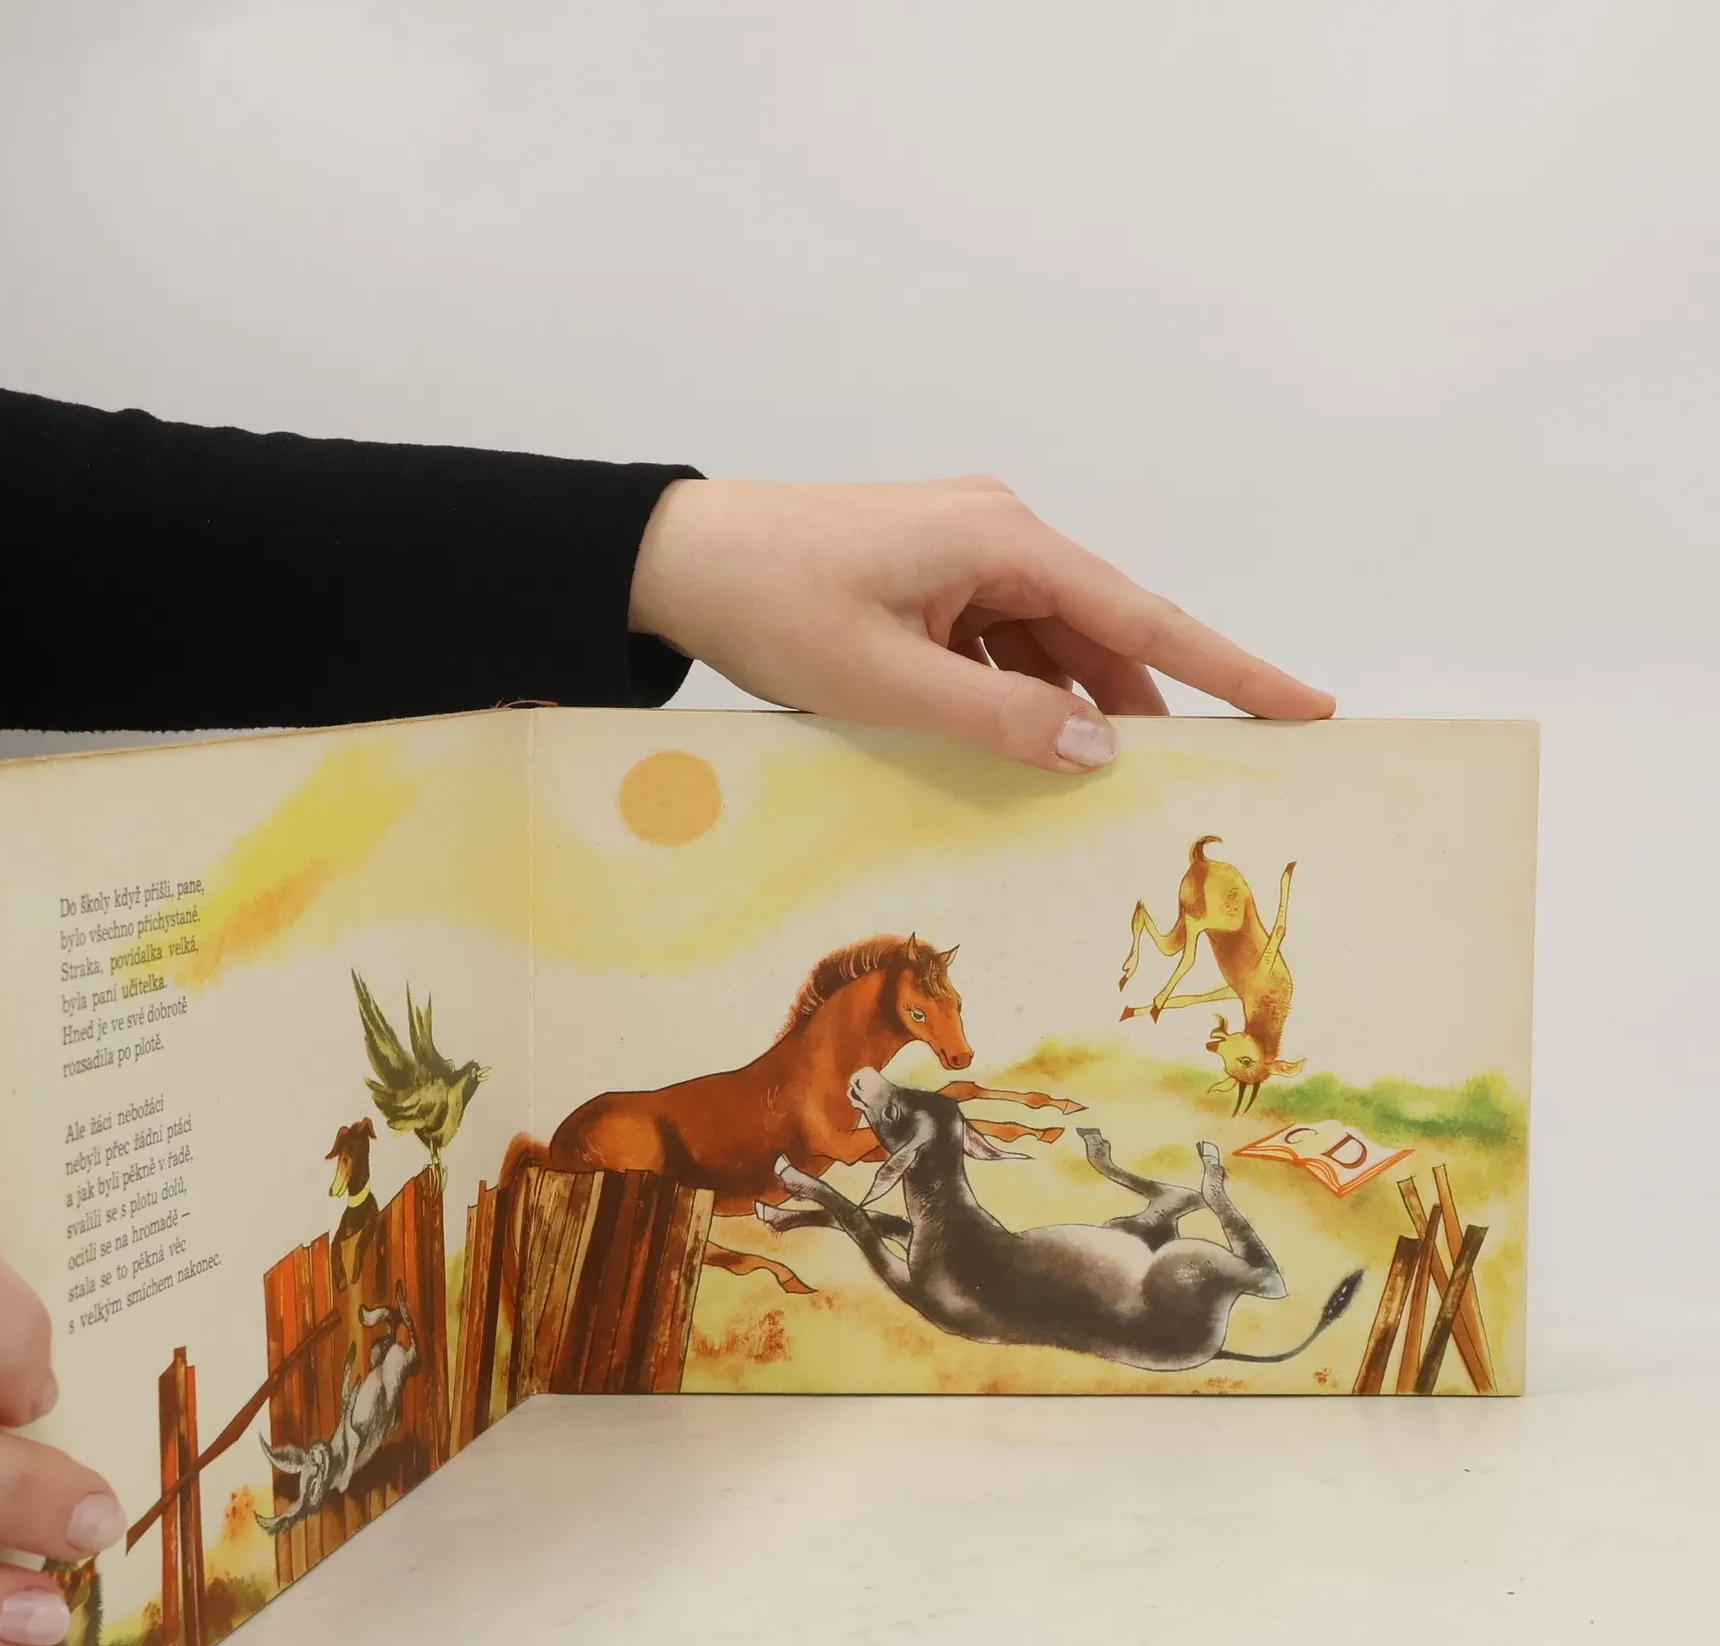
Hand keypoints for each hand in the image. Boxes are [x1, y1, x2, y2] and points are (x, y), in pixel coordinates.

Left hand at [628, 477, 1332, 770]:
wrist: (672, 555)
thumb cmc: (770, 602)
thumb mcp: (885, 679)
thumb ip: (998, 717)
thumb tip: (1099, 749)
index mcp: (1001, 539)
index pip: (1141, 617)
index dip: (1228, 667)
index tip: (1304, 704)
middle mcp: (996, 533)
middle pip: (1098, 632)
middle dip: (1141, 704)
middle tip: (1191, 776)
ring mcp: (960, 552)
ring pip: (1046, 643)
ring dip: (1068, 707)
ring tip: (1093, 781)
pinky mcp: (927, 576)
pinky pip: (996, 641)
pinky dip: (1012, 693)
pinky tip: (1011, 745)